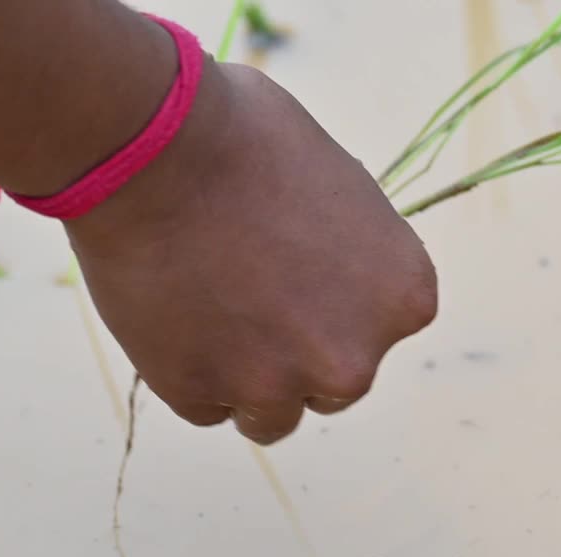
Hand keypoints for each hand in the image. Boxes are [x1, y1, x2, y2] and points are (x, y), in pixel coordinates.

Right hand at [65, 60, 437, 443]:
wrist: (154, 150)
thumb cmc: (249, 138)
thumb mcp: (342, 183)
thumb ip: (356, 249)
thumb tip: (341, 274)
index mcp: (405, 299)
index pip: (378, 331)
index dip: (335, 305)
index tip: (299, 277)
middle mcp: (354, 358)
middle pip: (332, 383)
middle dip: (296, 352)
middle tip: (248, 295)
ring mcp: (275, 385)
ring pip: (270, 414)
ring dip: (246, 378)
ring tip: (208, 312)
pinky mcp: (198, 395)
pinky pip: (201, 404)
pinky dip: (186, 370)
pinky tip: (171, 312)